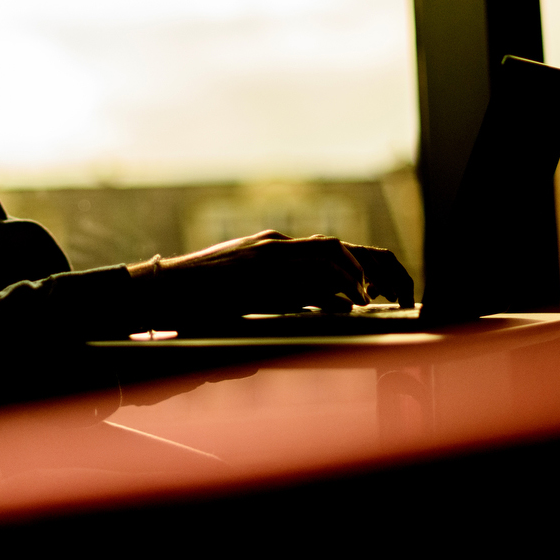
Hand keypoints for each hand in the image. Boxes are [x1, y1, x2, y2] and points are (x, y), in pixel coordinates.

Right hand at [127, 231, 415, 325]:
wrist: (161, 291)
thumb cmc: (199, 304)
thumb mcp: (251, 301)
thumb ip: (288, 302)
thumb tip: (330, 313)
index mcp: (277, 252)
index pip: (330, 254)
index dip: (363, 270)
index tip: (382, 293)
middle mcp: (278, 245)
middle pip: (340, 248)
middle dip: (375, 267)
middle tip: (398, 292)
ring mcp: (269, 251)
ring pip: (330, 250)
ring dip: (360, 272)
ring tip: (376, 297)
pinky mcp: (261, 262)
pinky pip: (310, 266)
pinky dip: (335, 280)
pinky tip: (352, 300)